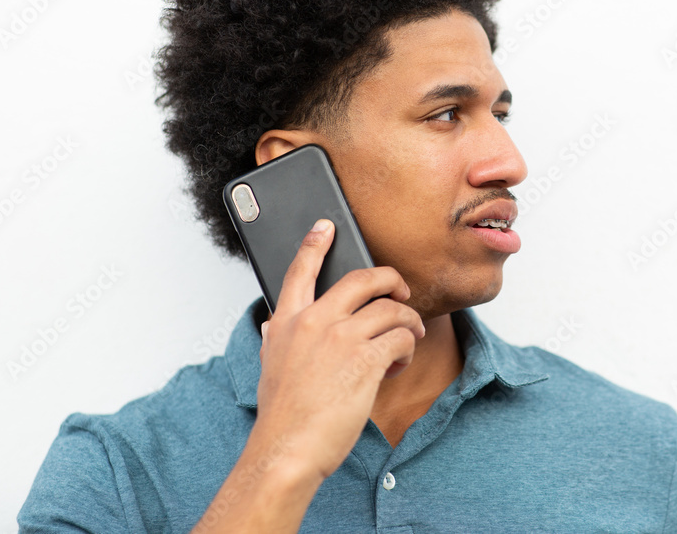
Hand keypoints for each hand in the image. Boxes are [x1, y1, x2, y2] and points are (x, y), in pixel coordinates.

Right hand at [252, 218, 425, 480]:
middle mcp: (314, 322)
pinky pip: (401, 338)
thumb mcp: (269, 367)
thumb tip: (271, 325)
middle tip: (401, 288)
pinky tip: (398, 365)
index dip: (315, 244)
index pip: (300, 271)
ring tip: (405, 341)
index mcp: (286, 322)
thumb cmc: (282, 416)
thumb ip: (275, 340)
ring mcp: (341, 338)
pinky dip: (407, 349)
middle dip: (390, 278)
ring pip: (391, 309)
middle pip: (362, 279)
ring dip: (407, 323)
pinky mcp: (365, 359)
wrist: (286, 450)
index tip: (326, 226)